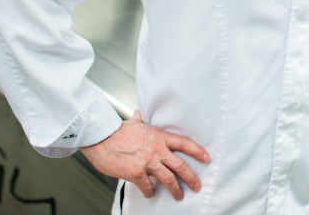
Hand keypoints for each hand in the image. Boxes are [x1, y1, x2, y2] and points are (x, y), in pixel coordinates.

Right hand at [80, 111, 209, 200]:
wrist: (101, 138)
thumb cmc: (116, 131)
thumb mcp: (135, 122)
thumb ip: (142, 119)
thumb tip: (141, 113)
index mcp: (159, 136)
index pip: (184, 143)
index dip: (198, 151)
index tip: (206, 158)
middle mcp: (157, 150)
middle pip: (181, 166)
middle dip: (191, 178)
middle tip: (197, 185)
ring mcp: (148, 162)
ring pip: (169, 180)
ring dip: (176, 190)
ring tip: (179, 195)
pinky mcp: (136, 173)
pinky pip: (148, 187)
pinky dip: (150, 192)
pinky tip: (149, 193)